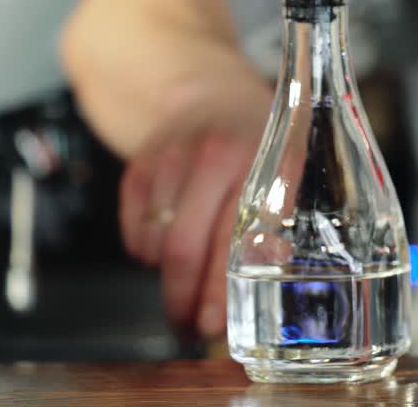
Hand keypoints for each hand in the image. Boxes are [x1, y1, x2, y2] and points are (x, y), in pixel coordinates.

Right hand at [120, 107, 265, 337]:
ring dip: (168, 274)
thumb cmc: (255, 145)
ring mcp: (169, 160)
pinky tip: (169, 240)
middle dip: (182, 297)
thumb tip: (269, 294)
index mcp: (257, 164)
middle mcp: (212, 158)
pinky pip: (134, 232)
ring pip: (154, 246)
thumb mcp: (283, 175)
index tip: (212, 323)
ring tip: (189, 273)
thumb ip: (278, 227)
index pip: (229, 240)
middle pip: (181, 249)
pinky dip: (147, 250)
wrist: (209, 93)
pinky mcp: (138, 166)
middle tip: (189, 322)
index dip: (217, 289)